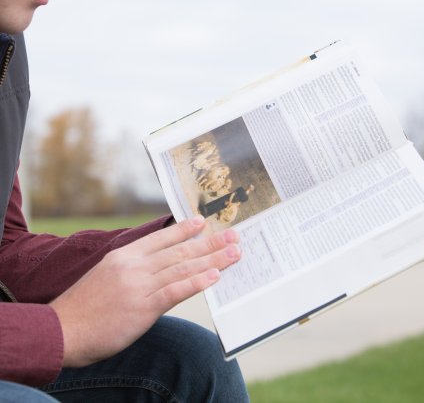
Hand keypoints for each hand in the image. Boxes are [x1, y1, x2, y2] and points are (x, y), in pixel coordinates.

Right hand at [50, 217, 239, 366]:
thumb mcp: (107, 274)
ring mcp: (139, 285)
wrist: (61, 330)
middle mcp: (135, 266)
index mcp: (125, 255)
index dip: (185, 229)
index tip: (203, 222)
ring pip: (183, 267)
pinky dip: (196, 282)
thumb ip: (134, 267)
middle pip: (180, 250)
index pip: (162, 237)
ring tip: (234, 253)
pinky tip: (214, 277)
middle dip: (210, 242)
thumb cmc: (84, 305)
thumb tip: (161, 265)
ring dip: (212, 259)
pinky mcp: (142, 308)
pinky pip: (175, 291)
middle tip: (233, 235)